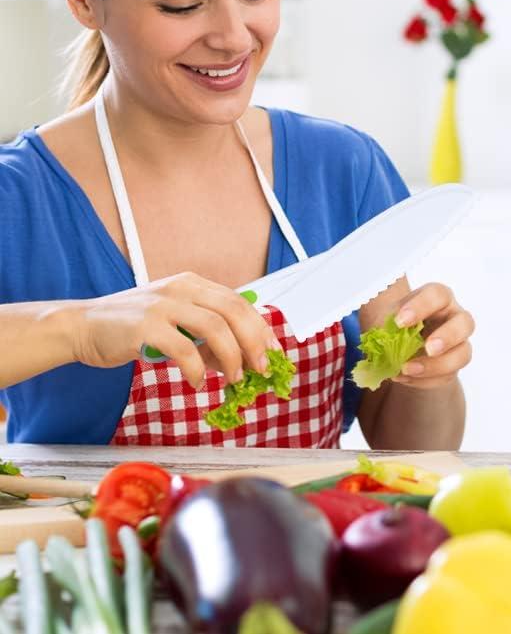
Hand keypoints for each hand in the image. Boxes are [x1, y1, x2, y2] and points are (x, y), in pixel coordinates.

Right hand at [69, 271, 279, 389]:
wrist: (81, 326)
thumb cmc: (131, 328)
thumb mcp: (174, 324)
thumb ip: (204, 337)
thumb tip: (238, 360)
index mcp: (193, 284)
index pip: (239, 301)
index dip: (260, 327)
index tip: (273, 352)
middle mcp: (181, 288)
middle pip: (233, 310)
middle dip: (254, 341)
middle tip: (261, 369)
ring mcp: (163, 304)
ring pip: (215, 326)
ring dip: (231, 355)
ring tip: (234, 378)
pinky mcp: (144, 326)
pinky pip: (183, 349)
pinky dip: (196, 369)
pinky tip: (197, 383)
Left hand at [389, 282, 473, 390]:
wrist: (402, 345)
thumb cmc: (397, 324)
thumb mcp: (387, 319)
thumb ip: (384, 325)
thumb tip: (381, 337)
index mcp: (438, 298)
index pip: (438, 295)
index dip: (421, 306)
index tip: (400, 322)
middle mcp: (454, 317)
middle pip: (465, 322)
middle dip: (448, 336)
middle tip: (429, 348)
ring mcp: (459, 342)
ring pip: (463, 354)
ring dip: (436, 365)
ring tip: (407, 369)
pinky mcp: (454, 365)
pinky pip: (448, 376)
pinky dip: (424, 379)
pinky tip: (404, 377)